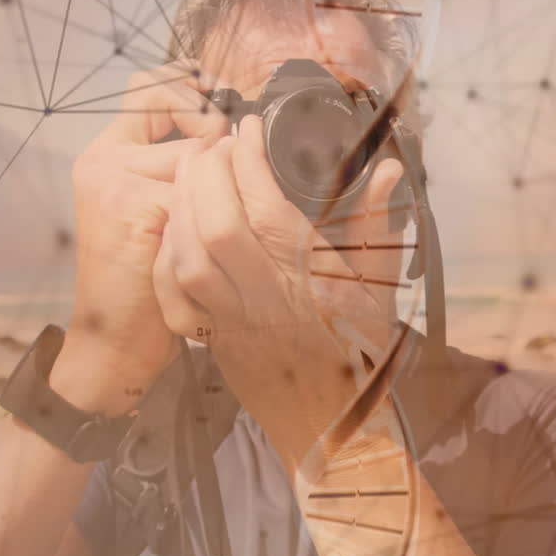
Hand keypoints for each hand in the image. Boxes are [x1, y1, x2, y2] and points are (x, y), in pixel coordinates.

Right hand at [57, 60, 228, 408]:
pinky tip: (210, 243)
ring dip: (222, 184)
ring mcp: (113, 179)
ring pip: (197, 153)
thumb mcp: (163, 210)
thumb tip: (233, 129)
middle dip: (218, 132)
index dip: (188, 84)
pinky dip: (216, 214)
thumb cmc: (151, 278)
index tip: (220, 95)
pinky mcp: (130, 205)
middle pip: (182, 113)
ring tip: (218, 221)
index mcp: (108, 153)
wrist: (119, 339)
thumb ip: (181, 167)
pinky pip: (197, 188)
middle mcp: (104, 159)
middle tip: (234, 158)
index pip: (148, 86)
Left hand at [152, 114, 405, 468]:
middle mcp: (266, 299)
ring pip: (187, 256)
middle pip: (216, 225)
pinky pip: (172, 295)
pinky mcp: (211, 340)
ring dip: (183, 206)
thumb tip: (388, 169)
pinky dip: (166, 254)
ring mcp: (232, 322)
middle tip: (217, 144)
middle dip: (209, 172)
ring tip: (193, 173)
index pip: (267, 207)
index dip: (250, 160)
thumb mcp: (379, 283)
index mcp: (312, 279)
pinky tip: (176, 226)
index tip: (250, 129)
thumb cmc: (361, 349)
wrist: (334, 426)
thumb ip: (376, 221)